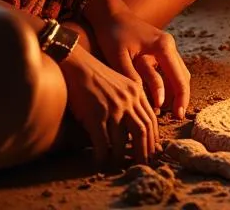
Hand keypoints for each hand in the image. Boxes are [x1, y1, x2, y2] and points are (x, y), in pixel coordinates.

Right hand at [58, 44, 159, 164]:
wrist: (76, 64)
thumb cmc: (96, 76)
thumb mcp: (120, 84)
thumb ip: (130, 101)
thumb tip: (135, 127)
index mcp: (136, 91)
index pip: (151, 119)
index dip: (153, 139)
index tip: (153, 152)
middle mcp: (128, 99)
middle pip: (143, 132)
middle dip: (144, 152)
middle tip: (143, 165)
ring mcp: (113, 107)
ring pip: (123, 141)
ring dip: (120, 158)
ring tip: (118, 166)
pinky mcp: (96, 114)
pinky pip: (103, 143)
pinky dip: (102, 156)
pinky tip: (99, 162)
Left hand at [83, 0, 189, 119]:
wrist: (110, 15)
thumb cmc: (113, 35)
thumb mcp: (119, 58)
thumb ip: (133, 79)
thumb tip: (145, 102)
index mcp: (163, 46)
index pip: (179, 77)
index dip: (180, 98)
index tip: (178, 116)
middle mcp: (169, 45)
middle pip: (183, 75)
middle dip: (182, 97)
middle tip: (177, 117)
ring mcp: (166, 46)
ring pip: (178, 72)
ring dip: (177, 91)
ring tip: (171, 111)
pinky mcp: (160, 49)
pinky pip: (170, 69)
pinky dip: (170, 83)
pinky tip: (163, 98)